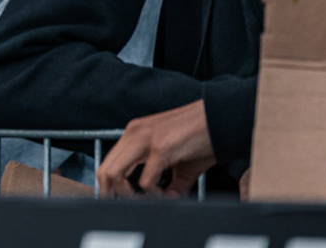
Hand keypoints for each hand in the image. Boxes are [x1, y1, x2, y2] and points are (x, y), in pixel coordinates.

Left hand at [98, 99, 215, 197]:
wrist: (221, 118)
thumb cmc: (202, 136)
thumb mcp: (179, 159)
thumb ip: (170, 181)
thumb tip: (167, 199)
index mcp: (134, 134)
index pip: (107, 162)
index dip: (109, 186)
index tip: (120, 201)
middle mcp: (134, 133)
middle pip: (104, 170)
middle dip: (111, 194)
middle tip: (128, 207)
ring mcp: (145, 139)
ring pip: (115, 174)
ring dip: (127, 195)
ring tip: (145, 201)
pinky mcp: (161, 148)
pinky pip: (146, 181)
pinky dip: (153, 195)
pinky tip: (166, 195)